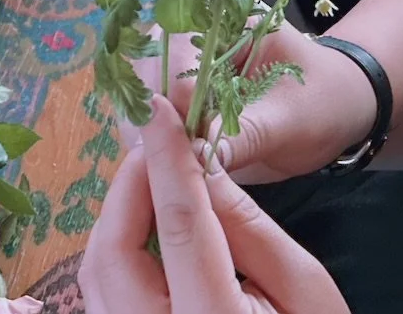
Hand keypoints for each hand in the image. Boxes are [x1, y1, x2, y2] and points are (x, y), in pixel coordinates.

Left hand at [80, 94, 349, 313]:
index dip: (166, 160)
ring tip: (157, 175)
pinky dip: (118, 246)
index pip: (180, 228)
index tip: (158, 109)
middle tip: (159, 140)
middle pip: (116, 251)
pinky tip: (149, 221)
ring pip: (98, 271)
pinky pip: (103, 293)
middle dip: (131, 183)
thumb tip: (199, 160)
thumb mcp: (304, 288)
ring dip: (120, 212)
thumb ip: (247, 225)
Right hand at [117, 24, 376, 184]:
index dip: (171, 101)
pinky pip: (150, 111)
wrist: (340, 110)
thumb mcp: (291, 119)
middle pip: (144, 64)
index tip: (173, 146)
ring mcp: (184, 63)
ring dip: (140, 126)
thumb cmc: (324, 102)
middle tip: (152, 159)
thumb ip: (245, 134)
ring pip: (138, 86)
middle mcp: (195, 34)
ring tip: (154, 165)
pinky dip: (149, 137)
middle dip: (145, 112)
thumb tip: (200, 158)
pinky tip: (157, 164)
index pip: (176, 55)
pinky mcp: (181, 95)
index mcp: (225, 19)